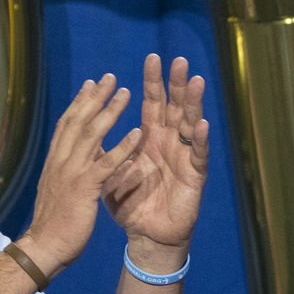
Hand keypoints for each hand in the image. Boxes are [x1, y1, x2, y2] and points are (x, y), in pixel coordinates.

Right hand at [17, 74, 139, 273]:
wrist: (43, 247)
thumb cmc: (51, 224)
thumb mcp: (56, 189)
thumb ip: (64, 171)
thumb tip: (69, 158)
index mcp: (54, 161)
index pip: (66, 124)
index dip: (79, 102)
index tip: (90, 84)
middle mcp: (61, 161)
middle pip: (78, 121)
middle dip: (95, 97)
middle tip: (110, 77)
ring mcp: (71, 172)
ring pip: (92, 135)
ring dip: (111, 112)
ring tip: (127, 93)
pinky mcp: (84, 188)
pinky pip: (106, 163)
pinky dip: (122, 147)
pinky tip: (137, 133)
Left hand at [105, 55, 209, 269]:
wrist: (147, 235)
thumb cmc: (132, 204)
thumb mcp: (114, 173)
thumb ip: (108, 151)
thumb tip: (92, 130)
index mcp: (150, 139)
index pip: (153, 103)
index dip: (153, 82)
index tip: (152, 58)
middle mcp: (170, 143)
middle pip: (175, 107)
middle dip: (177, 84)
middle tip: (180, 60)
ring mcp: (184, 157)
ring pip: (190, 124)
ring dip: (193, 103)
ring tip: (195, 82)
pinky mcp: (194, 176)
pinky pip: (198, 155)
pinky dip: (200, 140)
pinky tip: (201, 124)